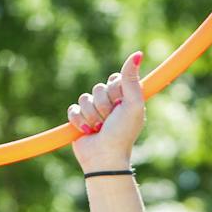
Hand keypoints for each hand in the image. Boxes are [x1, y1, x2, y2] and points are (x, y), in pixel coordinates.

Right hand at [68, 51, 144, 172]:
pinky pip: (73, 109)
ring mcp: (94, 111)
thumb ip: (132, 79)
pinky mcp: (79, 119)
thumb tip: (138, 53)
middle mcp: (110, 103)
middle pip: (98, 87)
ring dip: (91, 115)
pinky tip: (86, 131)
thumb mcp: (132, 104)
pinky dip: (78, 121)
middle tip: (110, 121)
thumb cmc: (122, 133)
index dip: (115, 90)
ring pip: (84, 98)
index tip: (121, 104)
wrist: (104, 157)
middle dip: (103, 105)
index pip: (115, 79)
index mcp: (125, 98)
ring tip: (99, 129)